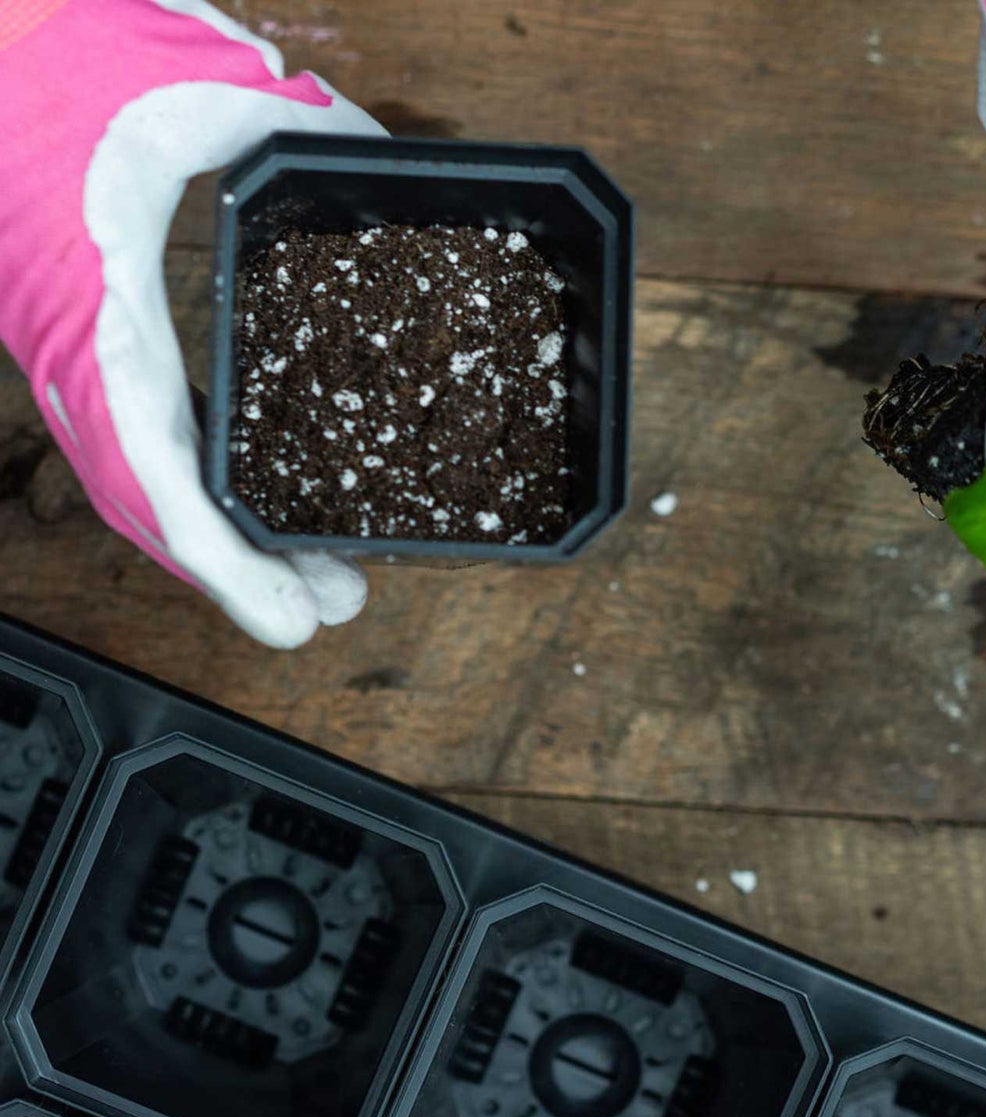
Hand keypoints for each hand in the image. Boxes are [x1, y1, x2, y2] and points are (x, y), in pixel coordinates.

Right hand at [0, 0, 383, 646]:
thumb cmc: (47, 38)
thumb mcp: (185, 66)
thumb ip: (288, 120)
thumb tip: (369, 157)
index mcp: (97, 301)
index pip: (154, 469)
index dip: (222, 560)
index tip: (292, 621)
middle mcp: (78, 342)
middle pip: (155, 501)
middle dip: (241, 569)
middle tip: (335, 603)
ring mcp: (73, 340)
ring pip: (142, 474)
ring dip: (223, 533)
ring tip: (313, 573)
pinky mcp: (83, 324)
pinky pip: (137, 429)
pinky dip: (193, 479)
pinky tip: (254, 494)